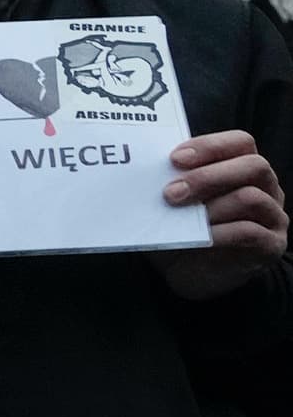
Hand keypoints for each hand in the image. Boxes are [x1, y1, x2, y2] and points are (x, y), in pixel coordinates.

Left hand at [149, 130, 287, 300]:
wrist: (189, 274)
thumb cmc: (182, 230)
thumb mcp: (173, 203)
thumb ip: (170, 183)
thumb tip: (142, 169)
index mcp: (244, 168)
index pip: (240, 142)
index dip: (210, 146)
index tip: (174, 158)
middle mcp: (267, 188)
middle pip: (253, 166)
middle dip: (208, 176)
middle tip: (171, 193)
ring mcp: (274, 216)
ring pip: (251, 197)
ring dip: (212, 207)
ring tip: (185, 219)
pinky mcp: (271, 245)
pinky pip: (251, 232)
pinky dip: (220, 233)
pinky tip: (201, 238)